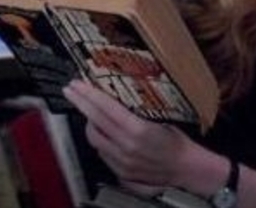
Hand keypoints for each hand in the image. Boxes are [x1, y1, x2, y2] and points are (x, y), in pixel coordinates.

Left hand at [63, 79, 189, 186]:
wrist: (184, 167)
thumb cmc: (176, 140)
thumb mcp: (160, 117)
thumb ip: (135, 110)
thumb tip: (117, 94)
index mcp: (138, 129)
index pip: (106, 108)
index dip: (89, 94)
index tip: (77, 84)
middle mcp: (127, 146)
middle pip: (95, 120)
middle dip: (80, 103)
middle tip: (70, 90)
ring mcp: (122, 160)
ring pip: (94, 138)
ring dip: (88, 121)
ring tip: (88, 109)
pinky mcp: (120, 171)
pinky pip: (101, 151)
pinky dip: (99, 138)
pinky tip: (101, 130)